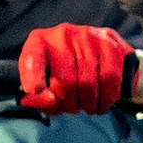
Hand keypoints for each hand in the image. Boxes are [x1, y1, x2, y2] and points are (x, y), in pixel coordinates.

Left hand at [18, 21, 142, 116]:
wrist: (90, 56)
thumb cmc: (62, 77)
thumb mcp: (46, 90)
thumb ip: (41, 100)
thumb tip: (49, 100)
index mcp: (38, 43)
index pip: (32, 57)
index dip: (33, 75)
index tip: (36, 90)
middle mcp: (61, 34)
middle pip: (66, 80)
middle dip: (71, 103)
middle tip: (73, 108)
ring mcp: (86, 34)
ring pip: (89, 81)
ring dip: (89, 103)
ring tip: (88, 106)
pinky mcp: (108, 39)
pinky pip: (109, 76)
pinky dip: (107, 97)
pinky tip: (103, 102)